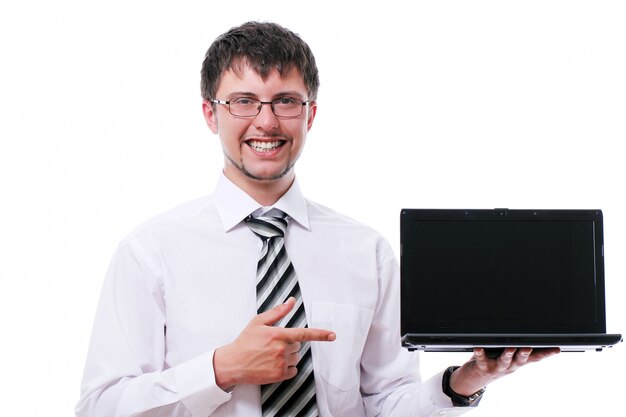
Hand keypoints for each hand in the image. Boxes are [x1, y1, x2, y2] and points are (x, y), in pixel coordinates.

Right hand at [213, 297, 335, 390]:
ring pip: (296, 358)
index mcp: (279, 334)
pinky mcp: (279, 375)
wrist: (233, 363)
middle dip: (289, 343)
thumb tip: (291, 301)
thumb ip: (278, 311)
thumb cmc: (245, 341)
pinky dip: (286, 368)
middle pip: (298, 345)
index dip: (321, 334)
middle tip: (272, 344)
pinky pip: (293, 370)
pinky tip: (273, 364)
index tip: (332, 335)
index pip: (304, 333)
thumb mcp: (259, 322)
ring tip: (270, 354)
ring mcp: (281, 363)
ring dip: (288, 356)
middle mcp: (282, 349)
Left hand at [449, 347, 559, 395]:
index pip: (535, 357)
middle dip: (526, 353)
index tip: (556, 349)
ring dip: (508, 354)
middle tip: (529, 346)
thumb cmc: (494, 361)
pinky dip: (480, 353)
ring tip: (510, 347)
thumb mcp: (510, 355)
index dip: (546, 354)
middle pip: (521, 359)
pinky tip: (479, 347)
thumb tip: (529, 329)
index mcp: (518, 361)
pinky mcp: (483, 366)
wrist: (476, 378)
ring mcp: (497, 367)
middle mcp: (510, 365)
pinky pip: (481, 359)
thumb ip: (518, 345)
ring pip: (504, 361)